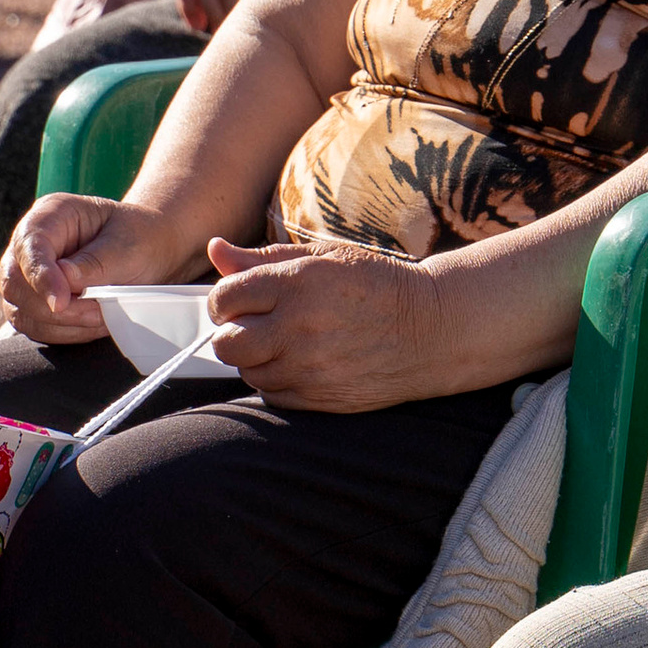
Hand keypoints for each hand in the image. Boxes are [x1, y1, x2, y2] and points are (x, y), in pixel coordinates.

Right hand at [0, 192, 187, 342]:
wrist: (151, 253)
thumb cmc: (140, 239)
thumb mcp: (128, 245)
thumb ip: (95, 263)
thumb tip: (64, 279)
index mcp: (52, 214)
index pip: (30, 244)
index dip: (41, 276)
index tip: (61, 303)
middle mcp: (31, 244)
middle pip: (14, 282)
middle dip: (53, 307)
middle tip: (96, 312)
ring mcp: (28, 275)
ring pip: (20, 310)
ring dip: (61, 324)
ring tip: (102, 317)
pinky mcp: (34, 302)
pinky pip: (35, 326)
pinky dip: (64, 333)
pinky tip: (93, 325)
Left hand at [202, 233, 435, 409]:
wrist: (431, 329)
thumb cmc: (377, 284)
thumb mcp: (324, 256)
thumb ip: (263, 257)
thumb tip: (216, 250)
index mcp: (296, 283)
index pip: (225, 297)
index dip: (226, 299)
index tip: (240, 300)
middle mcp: (297, 327)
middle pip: (227, 343)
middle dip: (233, 332)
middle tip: (256, 324)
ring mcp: (308, 367)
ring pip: (248, 372)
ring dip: (257, 359)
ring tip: (286, 342)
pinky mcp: (320, 398)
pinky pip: (273, 395)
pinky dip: (277, 381)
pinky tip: (301, 363)